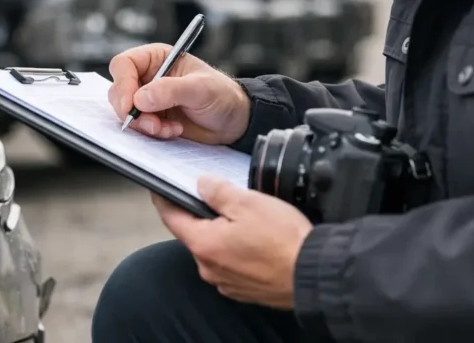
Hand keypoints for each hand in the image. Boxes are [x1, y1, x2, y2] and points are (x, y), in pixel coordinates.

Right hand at [107, 43, 250, 144]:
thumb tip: (141, 98)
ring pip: (125, 111)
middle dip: (131, 110)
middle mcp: (148, 77)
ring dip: (143, 124)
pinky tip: (173, 131)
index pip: (124, 64)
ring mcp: (148, 99)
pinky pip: (138, 127)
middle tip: (151, 123)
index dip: (123, 84)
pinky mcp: (152, 119)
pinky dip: (152, 133)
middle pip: (119, 90)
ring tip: (167, 128)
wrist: (234, 122)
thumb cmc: (222, 95)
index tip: (131, 105)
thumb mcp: (200, 88)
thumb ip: (171, 90)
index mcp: (156, 58)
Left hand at [153, 177, 312, 309]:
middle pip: (194, 233)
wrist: (315, 275)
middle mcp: (209, 268)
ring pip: (215, 248)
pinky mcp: (244, 289)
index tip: (158, 187)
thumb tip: (201, 184)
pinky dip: (237, 249)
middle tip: (216, 195)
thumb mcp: (247, 202)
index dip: (164, 199)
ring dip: (222, 232)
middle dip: (201, 214)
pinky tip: (255, 239)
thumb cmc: (283, 240)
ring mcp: (226, 282)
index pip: (171, 218)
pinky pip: (232, 263)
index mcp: (203, 244)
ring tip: (243, 216)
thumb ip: (217, 191)